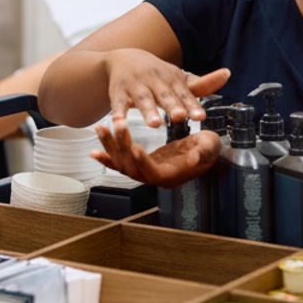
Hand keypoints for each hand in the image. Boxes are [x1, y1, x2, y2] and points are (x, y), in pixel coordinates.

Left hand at [91, 117, 220, 188]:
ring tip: (100, 127)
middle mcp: (155, 177)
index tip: (135, 148)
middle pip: (132, 168)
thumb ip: (202, 153)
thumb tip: (195, 158)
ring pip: (122, 164)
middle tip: (115, 126)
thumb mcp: (209, 148)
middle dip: (121, 147)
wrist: (202, 149)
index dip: (143, 163)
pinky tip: (94, 151)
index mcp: (171, 176)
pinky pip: (120, 164)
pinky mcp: (139, 163)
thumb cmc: (208, 150)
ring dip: (110, 147)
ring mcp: (145, 171)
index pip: (154, 173)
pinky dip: (107, 158)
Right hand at [104, 49, 228, 128]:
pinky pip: (117, 104)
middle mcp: (154, 80)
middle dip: (172, 105)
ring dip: (148, 111)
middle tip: (180, 117)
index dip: (192, 105)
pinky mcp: (117, 92)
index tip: (201, 116)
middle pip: (164, 95)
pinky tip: (118, 124)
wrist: (123, 58)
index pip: (184, 94)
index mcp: (172, 78)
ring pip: (142, 99)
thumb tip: (228, 73)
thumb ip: (202, 84)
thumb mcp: (178, 78)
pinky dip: (118, 114)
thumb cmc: (157, 75)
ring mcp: (134, 85)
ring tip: (156, 124)